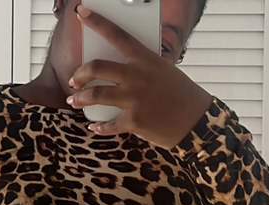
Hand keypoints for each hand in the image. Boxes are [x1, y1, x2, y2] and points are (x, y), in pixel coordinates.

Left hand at [68, 4, 213, 149]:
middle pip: (97, 67)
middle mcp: (137, 76)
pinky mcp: (134, 121)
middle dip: (79, 74)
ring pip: (96, 95)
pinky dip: (99, 127)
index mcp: (144, 58)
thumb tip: (116, 72)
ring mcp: (134, 99)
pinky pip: (108, 124)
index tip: (81, 13)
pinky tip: (94, 127)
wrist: (194, 119)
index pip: (117, 35)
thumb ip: (140, 68)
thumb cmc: (179, 93)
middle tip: (74, 80)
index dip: (97, 22)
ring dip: (80, 99)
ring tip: (74, 101)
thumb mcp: (162, 70)